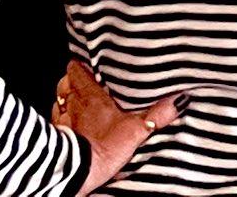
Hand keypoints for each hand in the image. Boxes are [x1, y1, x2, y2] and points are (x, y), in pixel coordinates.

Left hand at [50, 60, 179, 194]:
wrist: (77, 171)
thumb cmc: (103, 146)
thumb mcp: (135, 129)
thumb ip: (157, 114)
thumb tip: (180, 100)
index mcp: (89, 95)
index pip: (75, 69)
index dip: (79, 65)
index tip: (86, 64)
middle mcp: (72, 104)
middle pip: (64, 84)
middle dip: (71, 83)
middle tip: (83, 84)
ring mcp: (62, 122)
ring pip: (58, 103)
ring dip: (65, 103)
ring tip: (76, 105)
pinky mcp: (58, 138)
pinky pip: (56, 125)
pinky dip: (62, 124)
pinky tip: (70, 129)